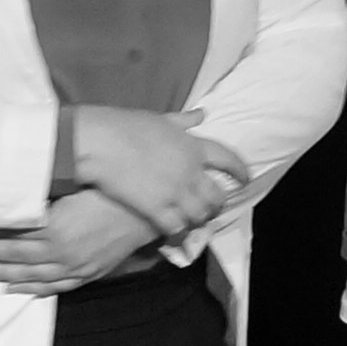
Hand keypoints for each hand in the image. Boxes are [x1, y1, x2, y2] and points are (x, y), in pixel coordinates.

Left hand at [0, 188, 162, 293]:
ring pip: (33, 276)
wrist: (148, 209)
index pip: (11, 237)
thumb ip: (42, 195)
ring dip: (6, 275)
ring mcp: (76, 266)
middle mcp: (61, 253)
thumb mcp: (73, 187)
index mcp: (54, 230)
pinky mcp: (89, 272)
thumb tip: (13, 196)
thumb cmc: (111, 191)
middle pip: (17, 258)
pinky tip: (19, 288)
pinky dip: (35, 289)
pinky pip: (56, 286)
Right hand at [69, 104, 239, 234]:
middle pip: (216, 196)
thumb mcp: (160, 118)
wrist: (101, 143)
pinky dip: (177, 231)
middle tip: (211, 209)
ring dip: (198, 220)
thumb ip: (183, 121)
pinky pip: (176, 227)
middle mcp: (191, 171)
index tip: (244, 179)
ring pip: (199, 215)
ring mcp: (175, 192)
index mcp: (193, 146)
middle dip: (216, 204)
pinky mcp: (157, 209)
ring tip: (192, 221)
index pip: (228, 160)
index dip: (240, 171)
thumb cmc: (126, 125)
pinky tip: (172, 231)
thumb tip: (202, 113)